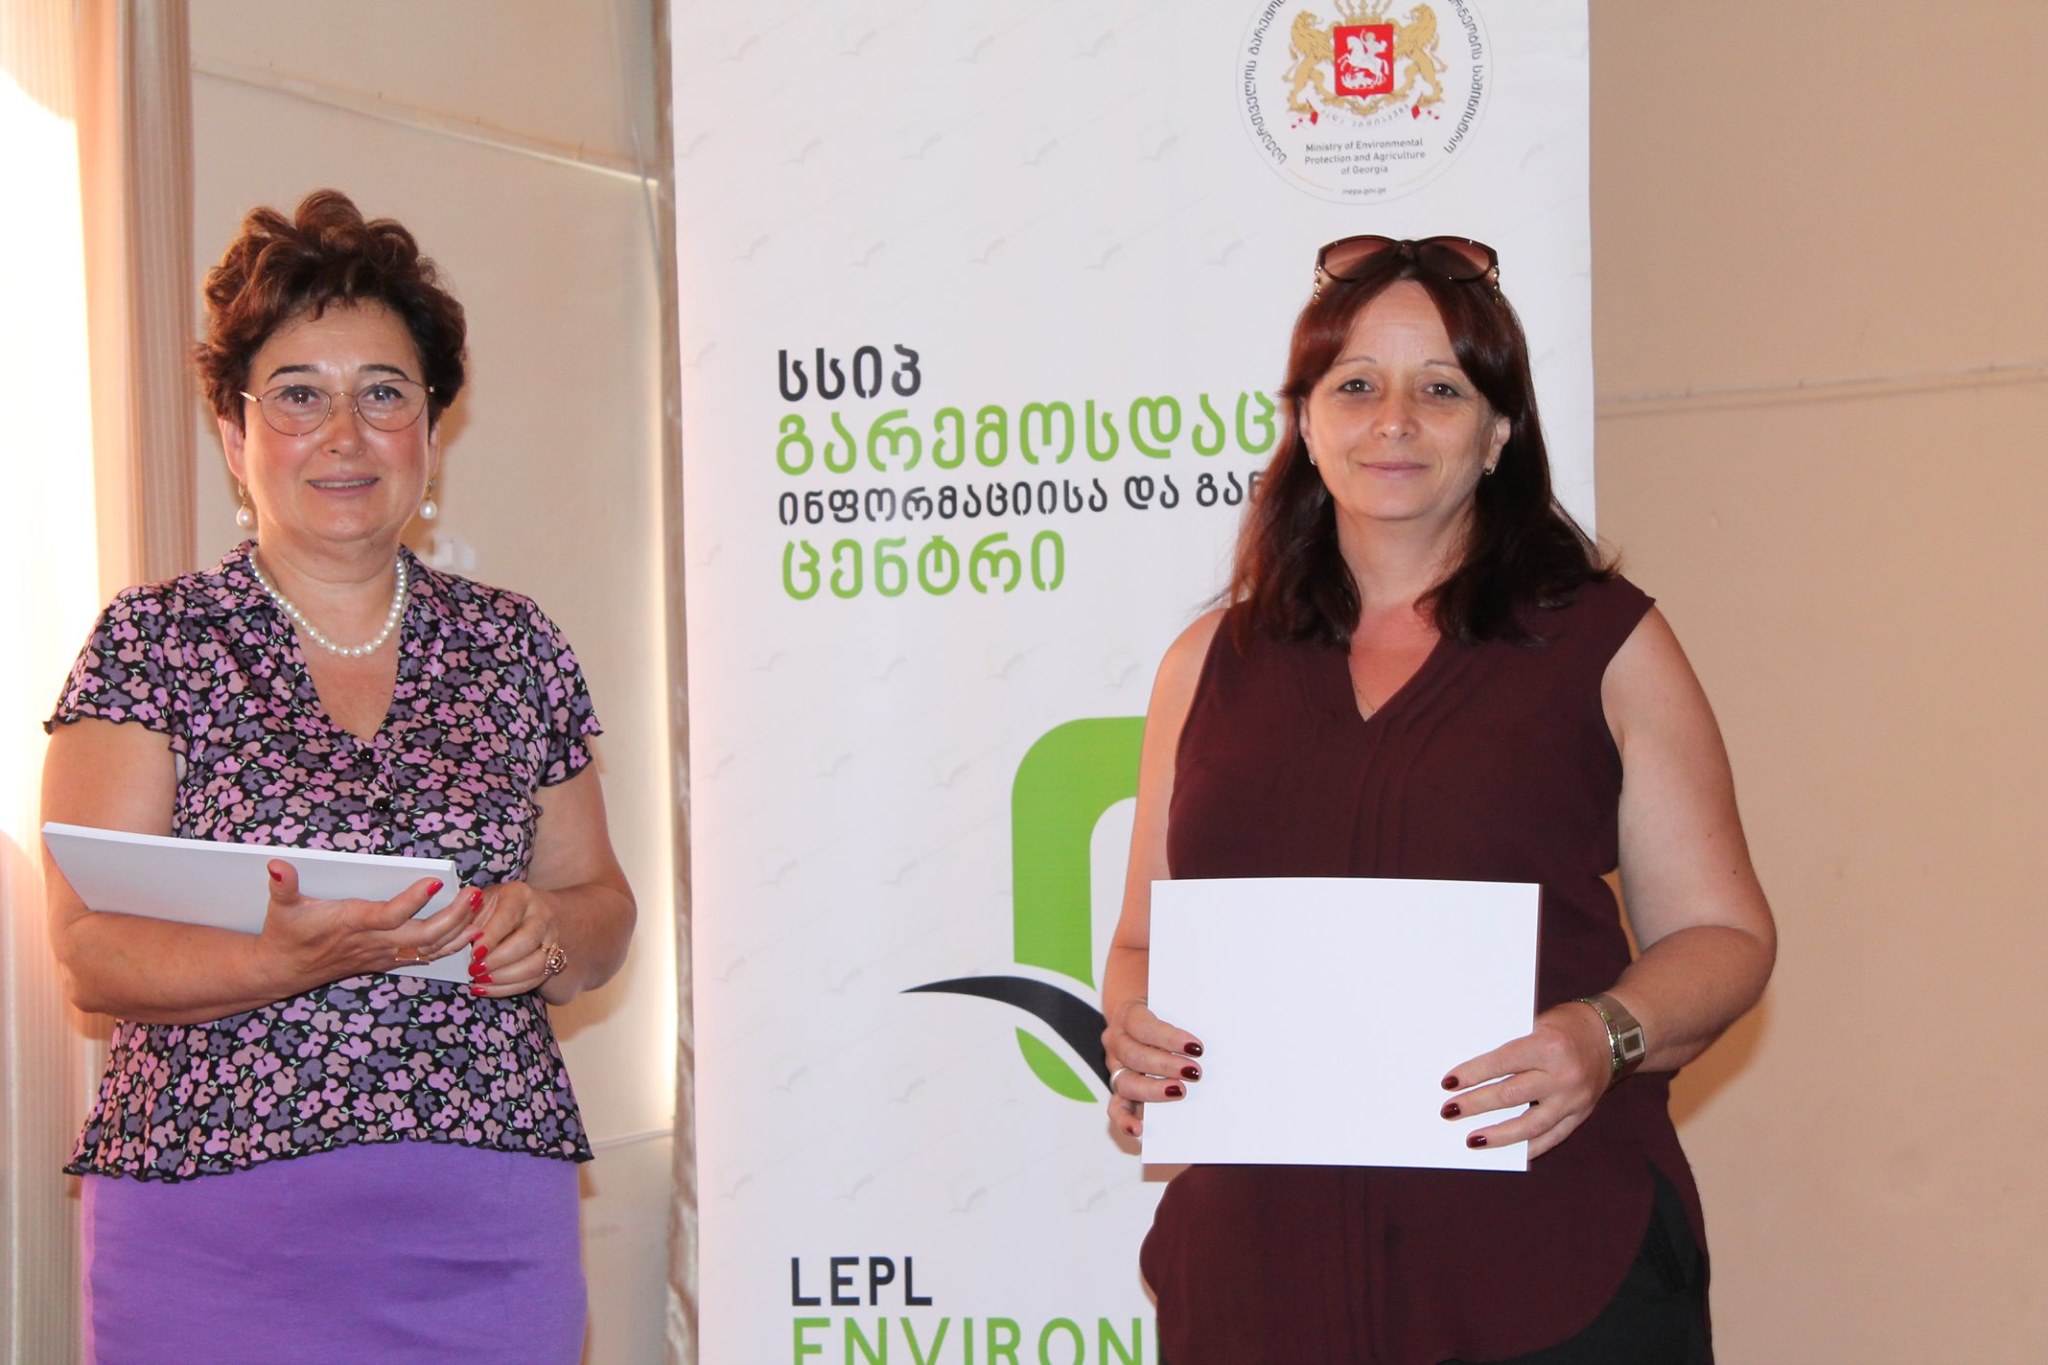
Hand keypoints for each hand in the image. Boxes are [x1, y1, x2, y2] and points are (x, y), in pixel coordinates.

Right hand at [258, 861, 470, 986]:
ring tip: (482, 908)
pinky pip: (425, 957)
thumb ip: (283, 885)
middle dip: (453, 916)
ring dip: (458, 931)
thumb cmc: (286, 933)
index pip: (389, 915)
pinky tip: (471, 932)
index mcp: (352, 924)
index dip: (413, 900)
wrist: (283, 971)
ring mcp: (382, 955)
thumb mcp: (282, 907)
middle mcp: (373, 942)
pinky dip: (450, 946)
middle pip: (422, 935)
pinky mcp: (386, 961)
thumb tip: (277, 865)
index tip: (436, 881)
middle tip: (475, 893)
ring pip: (429, 949)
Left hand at [466, 881, 567, 1000]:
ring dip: (506, 977)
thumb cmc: (492, 909)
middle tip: (474, 970)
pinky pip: (536, 979)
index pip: (508, 916)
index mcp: (519, 895)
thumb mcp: (477, 904)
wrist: (525, 913)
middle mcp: (541, 914)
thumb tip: (460, 937)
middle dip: (498, 960)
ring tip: (481, 981)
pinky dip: (510, 988)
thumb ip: (466, 918)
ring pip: (537, 963)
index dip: (491, 937)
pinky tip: (488, 988)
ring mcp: (550, 937)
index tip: (474, 954)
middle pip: (527, 940)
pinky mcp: (552, 958)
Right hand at [1101, 999, 1204, 1138]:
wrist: (1138, 1014)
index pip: (1144, 1025)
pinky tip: (1139, 1130)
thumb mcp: (1173, 1000)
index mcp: (1128, 1014)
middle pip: (1135, 1055)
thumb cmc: (1163, 1008)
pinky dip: (1124, 1120)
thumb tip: (1217, 1021)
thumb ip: (1187, 1009)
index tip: (1196, 1047)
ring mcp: (1117, 1067)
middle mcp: (1117, 1041)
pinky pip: (1116, 1107)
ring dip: (1153, 1090)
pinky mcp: (1120, 1090)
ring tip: (1181, 1092)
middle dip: (1166, 1065)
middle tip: (1195, 1073)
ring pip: (1126, 1082)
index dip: (1169, 1037)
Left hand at [1438, 1002, 1614, 1157]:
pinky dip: (1528, 1147)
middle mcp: (1563, 1075)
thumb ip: (1511, 1048)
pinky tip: (1506, 1152)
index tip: (1448, 1083)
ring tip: (1471, 1140)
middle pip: (1511, 1095)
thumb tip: (1472, 1075)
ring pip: (1530, 1125)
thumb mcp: (1538, 1024)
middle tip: (1449, 1111)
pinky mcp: (1581, 1115)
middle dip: (1476, 1105)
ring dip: (1498, 1135)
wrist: (1612, 1036)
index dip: (1473, 1073)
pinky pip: (1552, 1137)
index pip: (1502, 1062)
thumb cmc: (1565, 1026)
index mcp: (1549, 1045)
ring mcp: (1574, 1099)